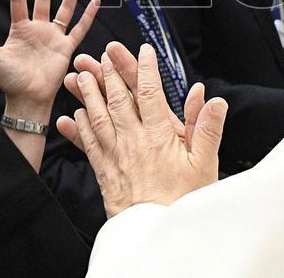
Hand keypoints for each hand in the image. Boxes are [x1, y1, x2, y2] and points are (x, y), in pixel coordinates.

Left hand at [0, 0, 99, 115]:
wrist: (27, 100)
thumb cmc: (9, 81)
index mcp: (20, 29)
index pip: (19, 1)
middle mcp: (38, 29)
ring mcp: (54, 37)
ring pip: (65, 9)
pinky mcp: (66, 48)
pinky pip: (79, 29)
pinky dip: (88, 16)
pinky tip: (95, 2)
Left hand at [56, 44, 226, 216]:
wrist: (157, 233)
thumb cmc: (184, 201)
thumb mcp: (205, 164)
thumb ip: (206, 128)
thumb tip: (212, 99)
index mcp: (159, 135)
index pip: (151, 92)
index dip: (146, 68)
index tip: (144, 50)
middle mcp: (133, 140)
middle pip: (118, 98)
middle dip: (109, 73)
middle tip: (101, 54)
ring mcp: (115, 155)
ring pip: (97, 116)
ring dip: (88, 94)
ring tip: (80, 76)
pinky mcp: (103, 171)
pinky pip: (87, 144)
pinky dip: (77, 128)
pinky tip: (71, 116)